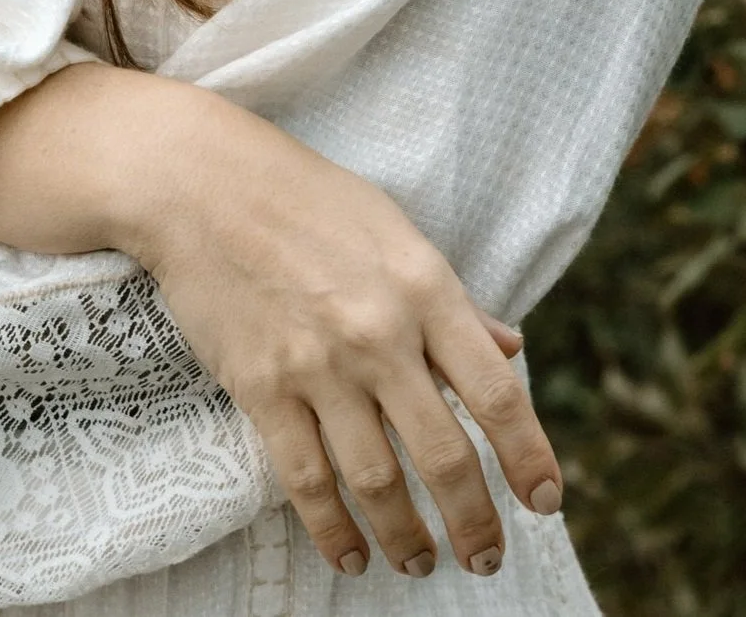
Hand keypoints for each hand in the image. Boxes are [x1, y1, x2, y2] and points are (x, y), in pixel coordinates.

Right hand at [119, 85, 561, 583]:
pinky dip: (333, 531)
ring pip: (378, 482)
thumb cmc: (305, 198)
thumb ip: (453, 299)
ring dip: (406, 539)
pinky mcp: (262, 387)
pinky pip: (306, 481)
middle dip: (475, 524)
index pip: (497, 393)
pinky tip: (349, 555)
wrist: (200, 184)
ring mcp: (318, 365)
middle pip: (445, 456)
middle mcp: (380, 333)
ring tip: (418, 561)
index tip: (545, 502)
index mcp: (424, 288)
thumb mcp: (394, 231)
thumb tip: (511, 348)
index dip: (529, 458)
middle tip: (485, 559)